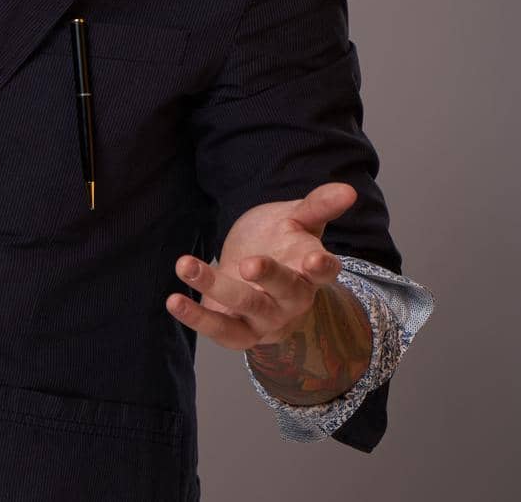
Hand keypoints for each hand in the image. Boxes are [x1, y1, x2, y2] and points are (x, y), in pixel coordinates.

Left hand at [166, 182, 355, 350]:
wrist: (259, 278)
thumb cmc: (282, 243)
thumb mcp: (297, 219)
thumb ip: (317, 206)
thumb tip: (347, 189)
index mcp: (311, 270)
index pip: (324, 272)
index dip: (322, 267)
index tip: (317, 259)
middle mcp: (293, 299)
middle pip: (288, 292)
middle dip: (270, 277)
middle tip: (249, 263)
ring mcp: (266, 318)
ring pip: (248, 308)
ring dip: (218, 288)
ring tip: (186, 264)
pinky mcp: (239, 331)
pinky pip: (221, 330)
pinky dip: (197, 318)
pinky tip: (173, 301)